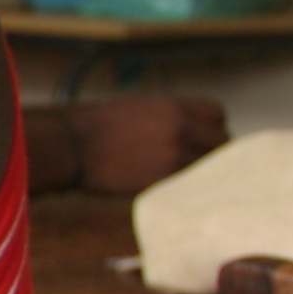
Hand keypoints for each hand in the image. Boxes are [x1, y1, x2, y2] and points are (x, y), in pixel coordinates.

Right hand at [67, 93, 227, 195]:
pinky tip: (172, 187)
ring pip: (211, 166)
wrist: (70, 145)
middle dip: (214, 151)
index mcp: (173, 106)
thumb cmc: (95, 127)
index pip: (218, 114)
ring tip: (184, 177)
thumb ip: (168, 118)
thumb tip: (189, 132)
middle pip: (222, 141)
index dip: (212, 126)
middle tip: (197, 161)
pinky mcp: (164, 179)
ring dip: (202, 172)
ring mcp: (175, 155)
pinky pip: (190, 183)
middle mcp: (181, 128)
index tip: (202, 137)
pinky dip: (187, 186)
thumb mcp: (137, 109)